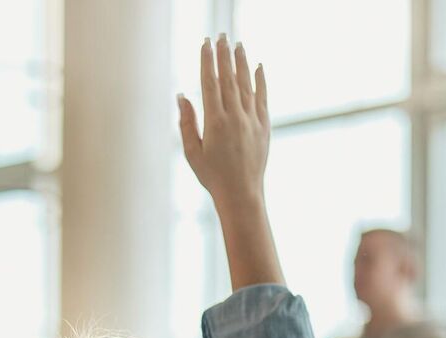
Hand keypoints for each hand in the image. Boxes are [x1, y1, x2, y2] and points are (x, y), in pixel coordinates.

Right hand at [177, 33, 269, 214]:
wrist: (242, 194)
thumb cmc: (212, 176)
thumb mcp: (192, 152)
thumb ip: (187, 123)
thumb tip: (181, 97)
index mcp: (215, 122)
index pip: (210, 84)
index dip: (207, 62)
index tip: (204, 45)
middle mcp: (235, 117)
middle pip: (228, 78)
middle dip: (223, 55)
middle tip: (220, 36)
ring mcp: (252, 120)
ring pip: (246, 84)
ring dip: (241, 62)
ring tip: (237, 45)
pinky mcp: (264, 125)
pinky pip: (262, 97)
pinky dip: (260, 80)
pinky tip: (258, 66)